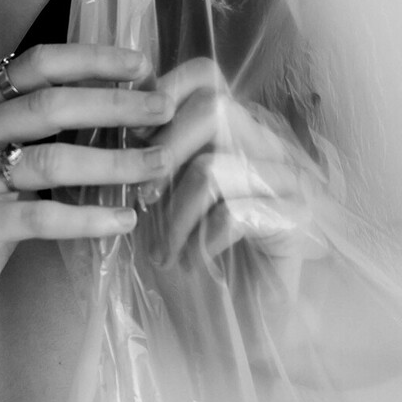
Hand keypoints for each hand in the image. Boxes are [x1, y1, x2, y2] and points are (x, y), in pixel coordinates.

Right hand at [0, 43, 175, 339]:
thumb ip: (40, 129)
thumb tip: (124, 102)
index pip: (35, 65)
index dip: (90, 59)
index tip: (141, 65)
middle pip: (47, 106)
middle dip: (113, 104)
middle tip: (163, 109)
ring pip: (49, 161)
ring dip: (113, 161)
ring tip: (157, 165)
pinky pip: (41, 218)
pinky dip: (89, 217)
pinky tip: (125, 219)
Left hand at [138, 59, 332, 301]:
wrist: (237, 325)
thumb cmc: (192, 258)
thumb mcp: (157, 202)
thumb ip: (142, 159)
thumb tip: (104, 126)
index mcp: (234, 130)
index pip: (207, 77)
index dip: (165, 90)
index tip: (131, 132)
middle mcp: (267, 145)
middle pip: (213, 110)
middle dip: (163, 152)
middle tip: (142, 198)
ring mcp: (287, 181)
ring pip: (215, 168)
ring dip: (175, 216)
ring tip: (163, 251)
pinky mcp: (296, 221)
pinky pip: (235, 214)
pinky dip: (201, 242)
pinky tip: (193, 264)